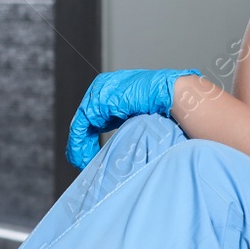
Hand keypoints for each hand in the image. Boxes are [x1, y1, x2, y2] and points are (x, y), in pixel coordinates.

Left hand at [66, 68, 202, 168]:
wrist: (170, 94)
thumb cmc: (164, 104)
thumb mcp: (140, 113)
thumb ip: (127, 121)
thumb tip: (124, 140)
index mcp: (113, 87)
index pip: (95, 114)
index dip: (91, 134)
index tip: (91, 151)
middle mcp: (103, 87)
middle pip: (86, 119)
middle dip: (84, 141)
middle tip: (83, 160)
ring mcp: (99, 92)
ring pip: (81, 123)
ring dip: (80, 146)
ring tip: (82, 162)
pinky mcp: (97, 102)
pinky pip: (81, 125)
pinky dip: (79, 143)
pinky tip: (83, 156)